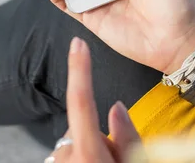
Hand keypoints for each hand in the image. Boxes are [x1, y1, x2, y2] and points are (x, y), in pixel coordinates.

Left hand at [46, 37, 140, 162]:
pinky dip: (79, 159)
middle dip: (100, 137)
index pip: (81, 101)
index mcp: (88, 154)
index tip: (78, 44)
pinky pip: (67, 153)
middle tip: (117, 161)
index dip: (80, 69)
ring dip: (89, 150)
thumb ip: (127, 137)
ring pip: (76, 140)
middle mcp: (66, 156)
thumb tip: (117, 107)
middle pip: (84, 126)